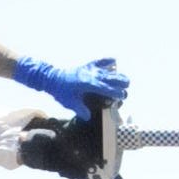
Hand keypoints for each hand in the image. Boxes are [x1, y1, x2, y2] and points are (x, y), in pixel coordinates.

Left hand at [13, 54, 128, 119]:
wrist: (52, 78)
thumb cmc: (61, 92)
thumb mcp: (70, 103)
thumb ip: (81, 110)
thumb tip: (89, 117)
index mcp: (88, 84)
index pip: (106, 88)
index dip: (116, 92)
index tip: (122, 96)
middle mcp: (91, 75)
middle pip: (110, 77)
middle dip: (120, 82)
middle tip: (126, 88)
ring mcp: (90, 69)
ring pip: (108, 70)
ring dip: (118, 74)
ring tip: (126, 79)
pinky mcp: (87, 65)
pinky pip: (100, 61)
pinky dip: (107, 61)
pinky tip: (114, 61)